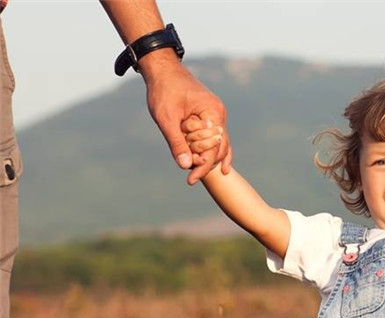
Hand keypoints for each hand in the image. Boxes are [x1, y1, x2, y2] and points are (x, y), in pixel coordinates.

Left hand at [144, 64, 232, 183]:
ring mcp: (216, 115)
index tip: (190, 180)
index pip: (214, 148)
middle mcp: (219, 114)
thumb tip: (186, 166)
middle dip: (206, 162)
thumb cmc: (163, 90)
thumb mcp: (166, 118)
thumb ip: (177, 142)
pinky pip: (213, 137)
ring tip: (196, 173)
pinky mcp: (210, 116)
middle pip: (220, 148)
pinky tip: (208, 164)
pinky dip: (208, 149)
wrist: (162, 69)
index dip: (203, 166)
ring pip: (219, 144)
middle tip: (190, 175)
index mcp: (213, 113)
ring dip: (207, 157)